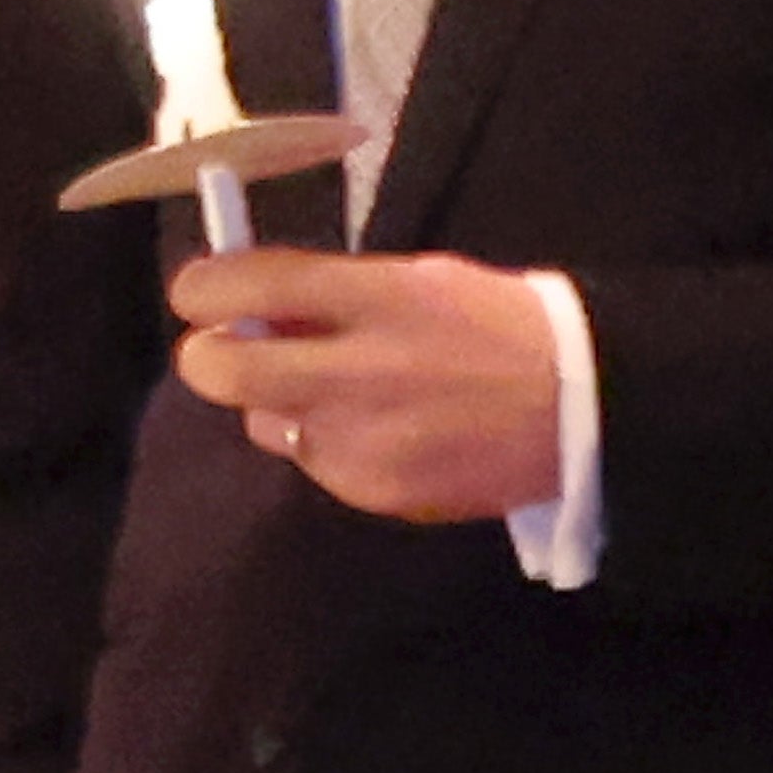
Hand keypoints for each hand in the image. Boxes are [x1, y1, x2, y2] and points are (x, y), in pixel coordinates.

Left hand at [169, 248, 560, 523]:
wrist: (576, 409)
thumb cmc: (498, 329)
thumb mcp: (423, 281)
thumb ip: (339, 293)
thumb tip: (259, 303)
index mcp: (378, 297)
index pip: (255, 284)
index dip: (203, 286)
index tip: (196, 291)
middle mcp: (357, 370)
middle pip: (222, 370)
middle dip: (205, 357)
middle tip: (219, 350)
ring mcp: (358, 439)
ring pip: (265, 424)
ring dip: (278, 405)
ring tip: (338, 393)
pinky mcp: (369, 491)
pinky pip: (313, 464)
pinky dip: (325, 446)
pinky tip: (379, 432)